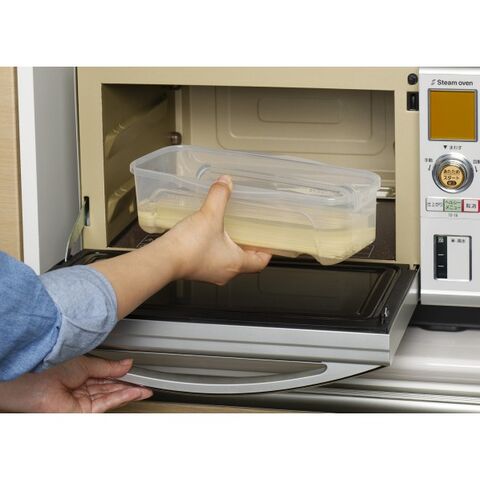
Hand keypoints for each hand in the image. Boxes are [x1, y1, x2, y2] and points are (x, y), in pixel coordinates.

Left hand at [0, 356, 151, 412]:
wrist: (34, 381)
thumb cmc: (50, 368)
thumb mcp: (86, 362)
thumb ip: (108, 367)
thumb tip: (126, 364)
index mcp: (80, 373)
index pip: (106, 375)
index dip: (122, 374)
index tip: (136, 372)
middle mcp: (81, 387)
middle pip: (110, 387)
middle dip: (129, 385)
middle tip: (145, 383)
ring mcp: (82, 400)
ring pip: (111, 396)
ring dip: (129, 392)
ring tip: (144, 389)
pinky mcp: (83, 412)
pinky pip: (106, 403)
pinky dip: (121, 398)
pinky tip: (132, 393)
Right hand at [163, 175, 271, 284]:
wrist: (163, 260)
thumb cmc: (189, 247)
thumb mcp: (209, 215)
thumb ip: (219, 196)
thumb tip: (225, 183)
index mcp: (235, 263)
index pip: (260, 262)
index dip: (266, 252)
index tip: (269, 243)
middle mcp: (225, 273)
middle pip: (245, 263)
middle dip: (247, 247)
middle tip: (249, 233)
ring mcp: (210, 274)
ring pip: (227, 263)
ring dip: (230, 249)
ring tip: (228, 232)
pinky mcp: (196, 271)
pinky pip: (211, 262)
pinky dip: (214, 250)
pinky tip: (208, 237)